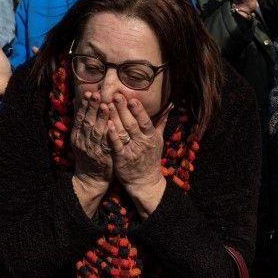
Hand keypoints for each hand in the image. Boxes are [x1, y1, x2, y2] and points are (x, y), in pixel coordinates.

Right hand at [71, 90, 113, 213]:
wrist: (90, 178)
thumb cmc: (89, 155)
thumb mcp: (82, 140)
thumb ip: (83, 124)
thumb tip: (81, 104)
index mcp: (77, 136)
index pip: (80, 118)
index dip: (84, 105)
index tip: (89, 93)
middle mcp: (82, 142)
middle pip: (87, 122)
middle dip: (91, 107)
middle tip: (96, 94)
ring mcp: (91, 150)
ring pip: (95, 131)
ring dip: (100, 118)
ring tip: (105, 105)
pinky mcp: (101, 157)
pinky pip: (105, 143)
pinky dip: (107, 134)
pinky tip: (111, 125)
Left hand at [105, 94, 169, 216]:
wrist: (145, 182)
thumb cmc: (151, 158)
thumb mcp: (158, 140)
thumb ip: (161, 122)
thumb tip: (170, 106)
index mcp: (151, 136)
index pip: (145, 121)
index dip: (138, 110)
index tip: (132, 98)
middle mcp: (142, 143)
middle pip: (132, 123)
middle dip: (123, 109)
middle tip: (116, 95)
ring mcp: (132, 151)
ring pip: (123, 132)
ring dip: (115, 118)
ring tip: (107, 105)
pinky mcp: (121, 158)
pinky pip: (116, 145)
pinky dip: (112, 135)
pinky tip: (107, 124)